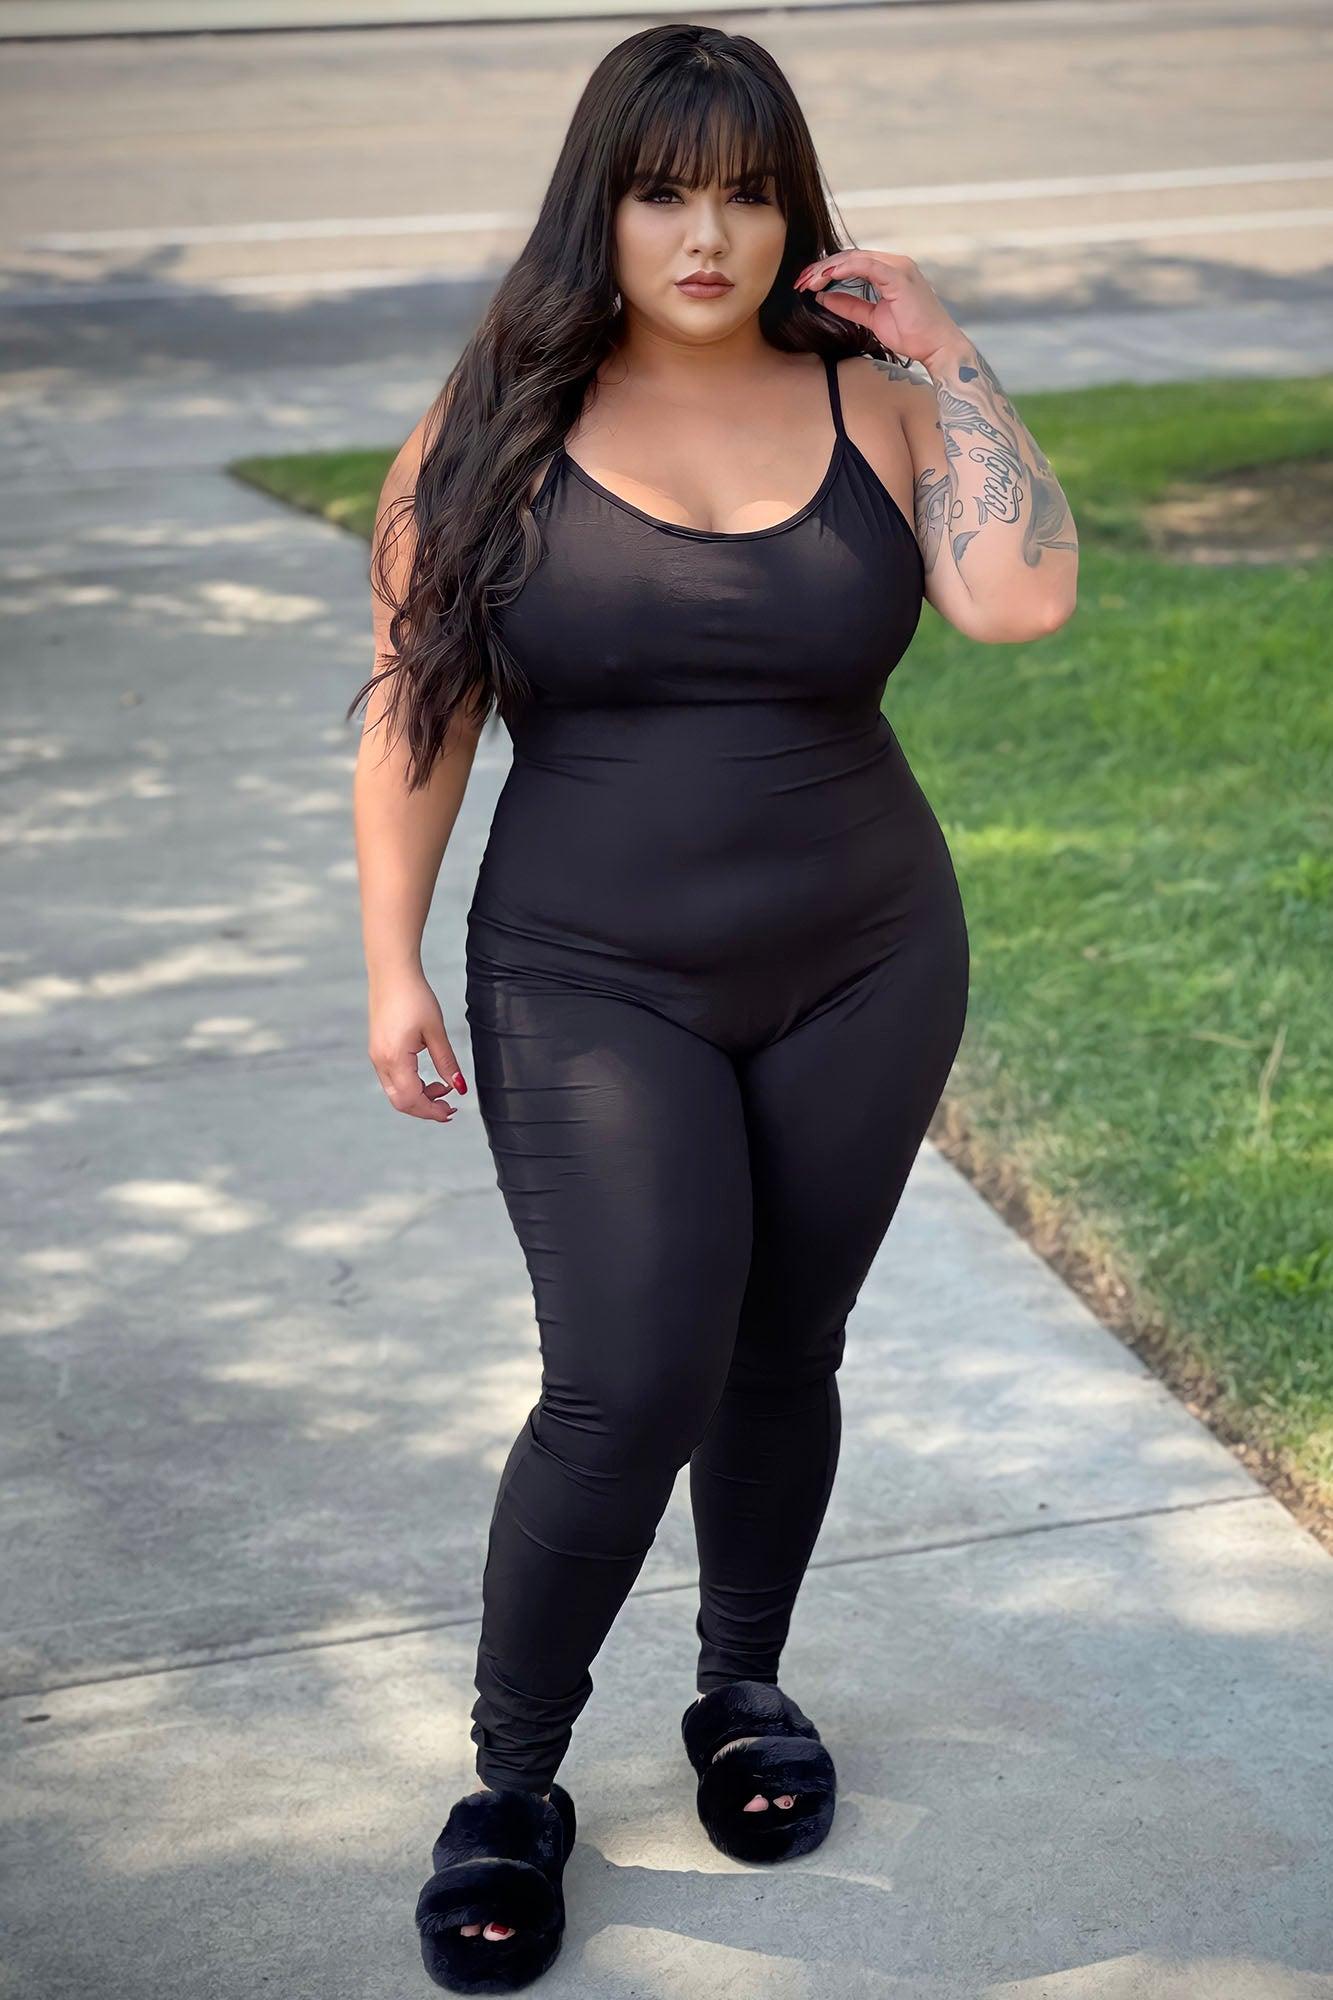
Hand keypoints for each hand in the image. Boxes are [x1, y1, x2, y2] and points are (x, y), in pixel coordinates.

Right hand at [368, 968, 467, 1123]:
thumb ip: (447, 1062)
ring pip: (395, 1092)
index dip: (432, 1111)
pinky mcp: (378, 1050)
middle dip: (425, 1109)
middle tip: (449, 1107)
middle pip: (401, 1102)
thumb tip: (460, 1088)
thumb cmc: (414, 997)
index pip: (412, 1099)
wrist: (392, 974)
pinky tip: (427, 1077)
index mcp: (395, 1059)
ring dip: (419, 1096)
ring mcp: (376, 1057)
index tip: (452, 1112)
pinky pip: (392, 1079)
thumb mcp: (436, 1031)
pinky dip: (410, 1085)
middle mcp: (381, 1062)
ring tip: (442, 1088)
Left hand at [793, 250, 963, 368]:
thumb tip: (825, 297)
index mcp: (890, 271)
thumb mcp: (873, 319)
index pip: (852, 262)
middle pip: (849, 256)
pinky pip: (866, 265)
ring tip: (807, 281)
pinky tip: (826, 277)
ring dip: (827, 268)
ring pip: (854, 257)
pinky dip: (843, 268)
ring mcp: (898, 267)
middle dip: (821, 268)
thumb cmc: (912, 335)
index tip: (805, 283)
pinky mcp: (899, 276)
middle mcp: (895, 263)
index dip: (827, 270)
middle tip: (799, 281)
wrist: (937, 347)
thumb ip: (850, 306)